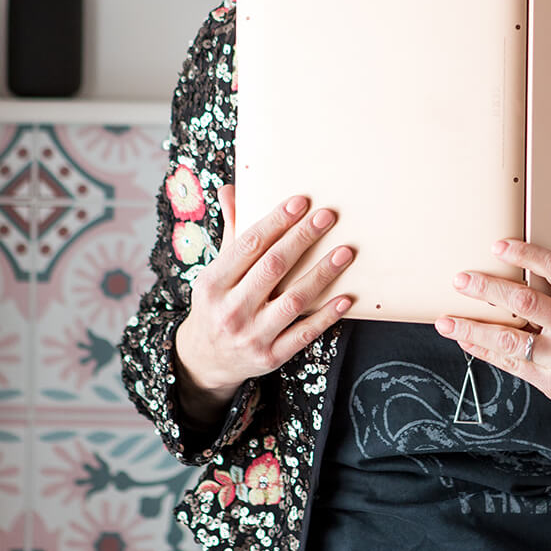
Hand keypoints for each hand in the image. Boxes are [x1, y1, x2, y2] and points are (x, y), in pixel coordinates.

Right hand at [173, 185, 354, 424]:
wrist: (205, 360)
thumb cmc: (217, 305)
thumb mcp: (215, 272)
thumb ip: (231, 233)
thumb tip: (231, 189)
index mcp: (212, 283)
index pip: (248, 245)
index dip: (276, 221)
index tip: (301, 202)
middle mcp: (230, 310)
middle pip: (272, 267)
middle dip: (302, 239)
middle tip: (327, 217)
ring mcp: (251, 336)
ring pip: (293, 301)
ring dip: (321, 274)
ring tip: (345, 252)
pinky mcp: (270, 357)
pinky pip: (304, 334)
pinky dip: (325, 316)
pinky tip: (345, 297)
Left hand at [436, 239, 550, 495]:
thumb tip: (523, 277)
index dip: (525, 254)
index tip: (498, 246)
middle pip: (525, 300)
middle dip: (486, 288)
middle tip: (461, 280)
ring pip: (509, 337)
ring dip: (473, 327)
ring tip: (447, 320)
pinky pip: (511, 363)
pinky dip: (484, 351)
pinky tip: (467, 341)